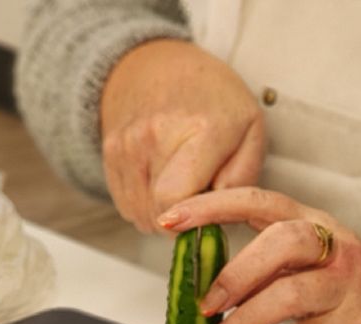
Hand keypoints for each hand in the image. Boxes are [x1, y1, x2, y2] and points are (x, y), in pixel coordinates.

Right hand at [99, 40, 263, 231]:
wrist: (161, 64)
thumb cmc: (214, 100)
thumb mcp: (251, 132)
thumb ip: (241, 181)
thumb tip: (215, 218)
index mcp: (200, 130)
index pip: (174, 199)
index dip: (191, 221)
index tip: (206, 217)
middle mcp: (154, 134)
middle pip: (158, 213)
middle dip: (182, 222)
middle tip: (199, 200)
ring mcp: (126, 143)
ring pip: (140, 214)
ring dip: (163, 215)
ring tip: (182, 187)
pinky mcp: (109, 151)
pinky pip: (126, 205)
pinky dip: (145, 205)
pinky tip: (161, 181)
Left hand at [157, 187, 360, 323]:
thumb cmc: (353, 290)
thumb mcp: (315, 258)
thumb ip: (270, 258)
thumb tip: (204, 279)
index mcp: (316, 222)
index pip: (260, 201)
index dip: (212, 206)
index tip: (171, 219)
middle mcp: (334, 248)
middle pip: (282, 242)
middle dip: (235, 272)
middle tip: (205, 302)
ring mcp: (347, 288)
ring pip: (290, 296)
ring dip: (242, 321)